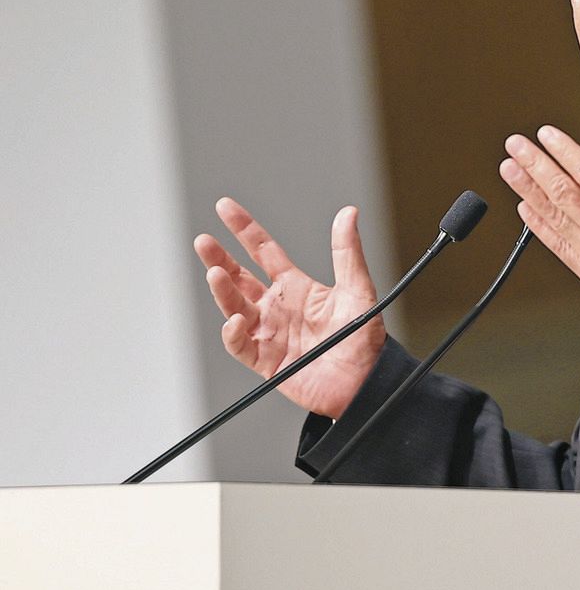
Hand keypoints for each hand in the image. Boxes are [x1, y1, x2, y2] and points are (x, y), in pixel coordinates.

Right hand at [193, 197, 384, 418]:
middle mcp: (278, 307)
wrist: (365, 382)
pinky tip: (237, 321)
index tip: (225, 207)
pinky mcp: (267, 361)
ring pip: (235, 308)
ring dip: (223, 291)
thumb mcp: (358, 289)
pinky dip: (234, 333)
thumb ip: (347, 252)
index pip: (263, 251)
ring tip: (215, 272)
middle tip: (203, 242)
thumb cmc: (364, 337)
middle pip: (239, 278)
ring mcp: (269, 333)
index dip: (244, 229)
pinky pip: (241, 345)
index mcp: (296, 287)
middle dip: (219, 258)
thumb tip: (348, 213)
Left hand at [499, 125, 579, 359]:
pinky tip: (525, 210)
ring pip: (553, 215)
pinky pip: (557, 245)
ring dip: (527, 190)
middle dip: (535, 164)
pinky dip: (538, 226)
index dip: (564, 151)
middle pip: (562, 190)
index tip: (546, 135)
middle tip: (516, 146)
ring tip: (509, 170)